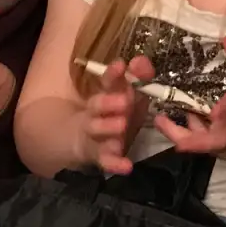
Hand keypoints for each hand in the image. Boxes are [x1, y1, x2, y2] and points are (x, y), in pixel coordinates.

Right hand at [82, 55, 153, 173]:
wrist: (84, 141)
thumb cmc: (115, 113)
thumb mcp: (130, 96)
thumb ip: (138, 78)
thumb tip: (141, 60)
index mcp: (106, 95)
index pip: (107, 82)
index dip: (113, 74)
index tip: (121, 65)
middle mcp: (97, 113)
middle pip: (96, 104)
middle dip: (109, 102)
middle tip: (125, 101)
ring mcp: (94, 134)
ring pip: (96, 130)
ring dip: (108, 127)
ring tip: (121, 126)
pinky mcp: (96, 156)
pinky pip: (103, 161)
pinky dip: (114, 163)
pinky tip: (126, 166)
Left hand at [153, 39, 225, 161]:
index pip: (223, 120)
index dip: (209, 117)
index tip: (202, 111)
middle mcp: (225, 141)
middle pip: (195, 142)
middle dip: (174, 131)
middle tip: (158, 116)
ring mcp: (220, 150)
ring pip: (194, 143)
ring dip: (178, 129)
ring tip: (162, 113)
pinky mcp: (218, 152)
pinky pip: (199, 142)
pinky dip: (190, 129)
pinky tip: (181, 114)